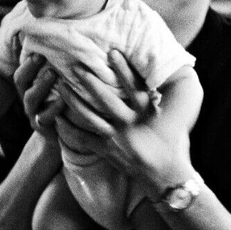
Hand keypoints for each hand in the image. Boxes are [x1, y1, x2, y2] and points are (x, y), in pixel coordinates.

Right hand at [13, 54, 62, 142]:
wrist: (65, 135)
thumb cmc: (62, 106)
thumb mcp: (57, 89)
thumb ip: (55, 71)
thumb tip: (59, 49)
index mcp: (29, 88)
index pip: (22, 72)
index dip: (28, 61)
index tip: (39, 49)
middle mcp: (28, 100)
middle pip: (21, 81)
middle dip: (30, 67)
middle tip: (41, 55)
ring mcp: (34, 114)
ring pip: (30, 98)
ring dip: (41, 84)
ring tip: (52, 73)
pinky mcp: (43, 128)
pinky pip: (45, 118)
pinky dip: (54, 108)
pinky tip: (64, 100)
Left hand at [55, 50, 192, 195]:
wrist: (166, 176)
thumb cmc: (173, 143)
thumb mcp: (172, 118)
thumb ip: (161, 98)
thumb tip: (161, 74)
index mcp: (148, 113)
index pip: (135, 87)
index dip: (124, 70)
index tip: (112, 52)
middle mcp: (131, 124)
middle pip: (106, 100)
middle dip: (90, 83)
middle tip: (75, 67)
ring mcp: (117, 139)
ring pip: (90, 117)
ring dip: (74, 101)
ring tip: (61, 87)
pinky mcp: (107, 151)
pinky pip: (83, 139)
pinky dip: (68, 130)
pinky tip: (57, 118)